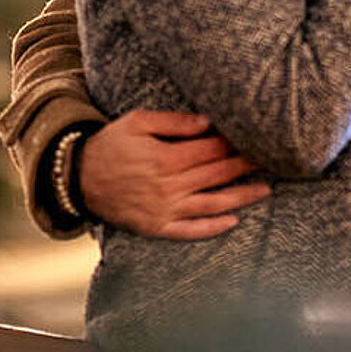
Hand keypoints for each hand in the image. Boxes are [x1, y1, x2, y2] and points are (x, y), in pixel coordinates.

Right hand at [79, 109, 269, 239]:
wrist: (78, 178)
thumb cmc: (110, 144)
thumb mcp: (137, 122)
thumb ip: (174, 122)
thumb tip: (209, 123)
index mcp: (166, 158)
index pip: (211, 150)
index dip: (236, 144)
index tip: (257, 138)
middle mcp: (169, 186)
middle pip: (217, 174)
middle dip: (246, 166)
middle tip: (272, 159)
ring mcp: (164, 210)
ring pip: (212, 204)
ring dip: (241, 197)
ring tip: (265, 190)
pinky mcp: (157, 227)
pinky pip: (190, 230)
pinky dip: (212, 227)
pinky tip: (233, 221)